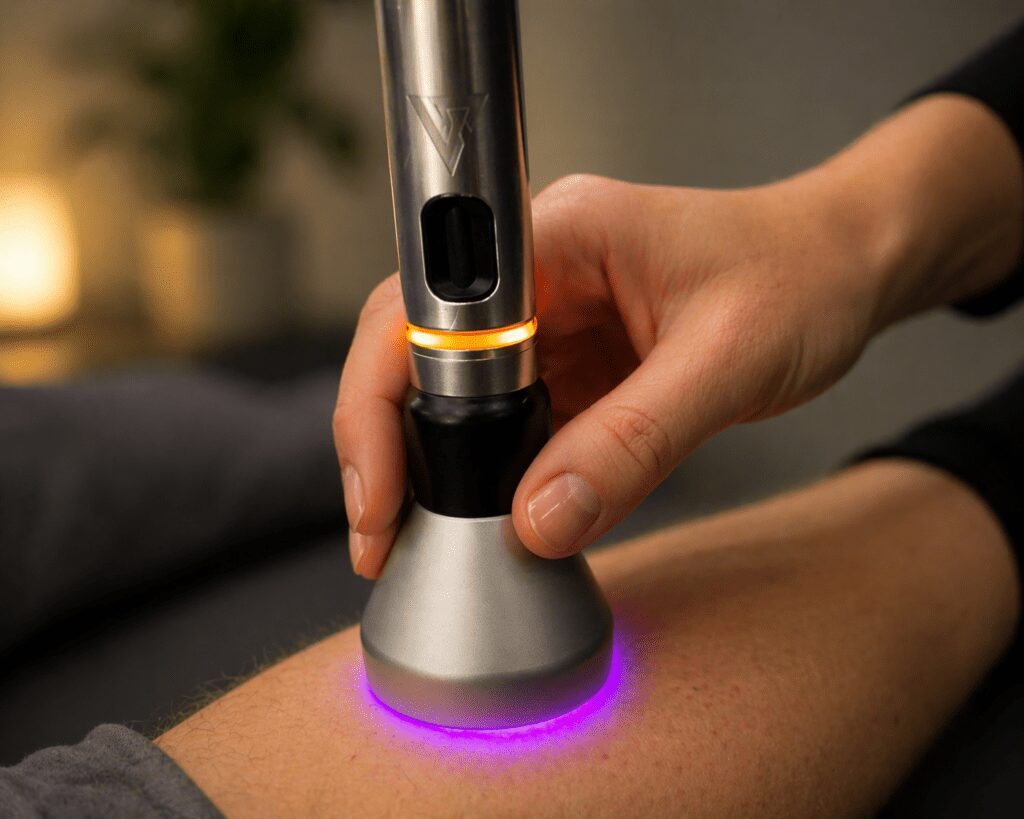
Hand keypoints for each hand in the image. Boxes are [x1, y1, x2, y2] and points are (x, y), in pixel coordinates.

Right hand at [335, 95, 1021, 576]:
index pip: (425, 311)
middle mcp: (538, 273)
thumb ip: (634, 444)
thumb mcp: (727, 362)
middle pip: (415, 354)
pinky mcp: (572, 361)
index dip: (380, 401)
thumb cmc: (801, 277)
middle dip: (388, 447)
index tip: (382, 492)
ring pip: (456, 396)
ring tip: (420, 540)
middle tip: (383, 536)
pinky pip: (512, 421)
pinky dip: (495, 474)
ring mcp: (551, 319)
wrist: (847, 268)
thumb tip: (540, 521)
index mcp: (558, 237)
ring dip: (437, 468)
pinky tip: (492, 520)